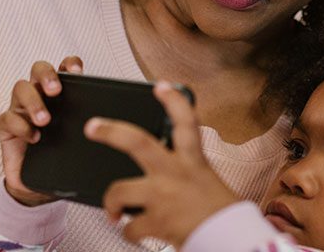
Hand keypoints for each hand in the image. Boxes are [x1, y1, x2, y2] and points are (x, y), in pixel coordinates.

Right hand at [0, 55, 84, 206]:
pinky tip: (34, 138)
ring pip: (21, 88)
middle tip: (56, 91)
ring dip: (33, 101)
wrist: (39, 186)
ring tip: (45, 120)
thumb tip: (114, 125)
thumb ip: (92, 127)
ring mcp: (20, 109)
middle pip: (38, 69)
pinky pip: (7, 118)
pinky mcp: (6, 127)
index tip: (77, 71)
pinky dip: (21, 126)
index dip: (69, 64)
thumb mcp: (80, 139)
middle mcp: (38, 95)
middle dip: (47, 75)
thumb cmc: (62, 156)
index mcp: (59, 94)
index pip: (63, 68)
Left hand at [85, 82, 239, 246]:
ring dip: (110, 202)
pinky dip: (128, 232)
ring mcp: (163, 197)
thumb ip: (185, 171)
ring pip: (118, 190)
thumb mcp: (208, 182)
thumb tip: (158, 170)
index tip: (161, 86)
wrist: (231, 241)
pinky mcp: (156, 222)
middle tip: (92, 127)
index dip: (173, 101)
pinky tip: (133, 233)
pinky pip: (128, 227)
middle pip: (136, 142)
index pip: (186, 123)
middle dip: (110, 131)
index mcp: (193, 161)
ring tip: (112, 211)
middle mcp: (176, 173)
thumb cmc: (221, 215)